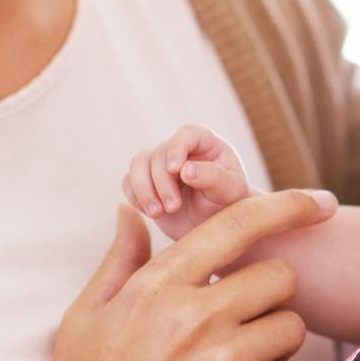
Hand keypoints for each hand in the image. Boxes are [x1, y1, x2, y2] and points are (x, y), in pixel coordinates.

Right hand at [30, 194, 332, 360]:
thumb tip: (131, 212)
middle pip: (281, 279)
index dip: (288, 206)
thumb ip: (120, 261)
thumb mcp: (84, 318)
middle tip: (239, 328)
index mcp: (158, 287)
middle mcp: (193, 317)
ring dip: (275, 347)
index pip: (238, 225)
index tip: (321, 203)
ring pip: (292, 328)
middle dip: (269, 300)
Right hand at [123, 124, 252, 240]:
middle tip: (173, 207)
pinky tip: (152, 212)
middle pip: (159, 154)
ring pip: (138, 164)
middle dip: (163, 183)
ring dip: (144, 189)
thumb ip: (213, 177)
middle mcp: (180, 149)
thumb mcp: (230, 191)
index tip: (175, 170)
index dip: (177, 148)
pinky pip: (129, 182)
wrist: (214, 226)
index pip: (187, 134)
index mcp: (206, 143)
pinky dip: (135, 197)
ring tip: (157, 213)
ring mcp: (160, 164)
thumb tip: (186, 170)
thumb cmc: (228, 204)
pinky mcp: (146, 182)